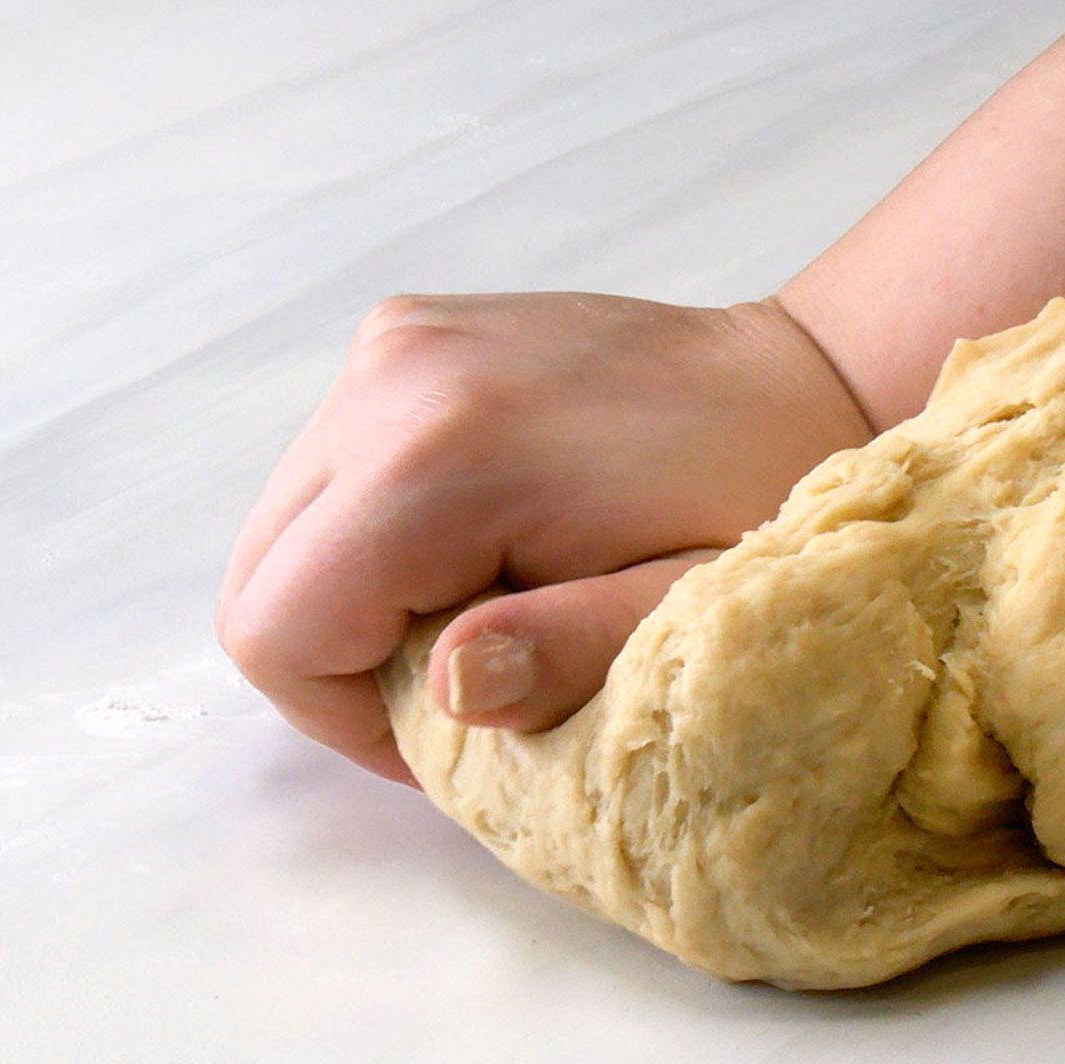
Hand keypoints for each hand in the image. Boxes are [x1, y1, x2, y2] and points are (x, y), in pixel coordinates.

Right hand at [216, 292, 872, 782]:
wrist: (800, 377)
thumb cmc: (759, 504)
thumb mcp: (686, 610)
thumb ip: (563, 655)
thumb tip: (445, 690)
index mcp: (443, 455)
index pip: (279, 630)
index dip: (348, 717)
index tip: (456, 730)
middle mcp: (393, 377)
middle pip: (264, 577)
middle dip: (350, 658)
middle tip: (481, 676)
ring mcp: (397, 342)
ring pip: (293, 524)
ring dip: (367, 591)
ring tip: (499, 603)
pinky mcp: (411, 333)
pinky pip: (338, 466)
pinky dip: (384, 527)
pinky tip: (492, 536)